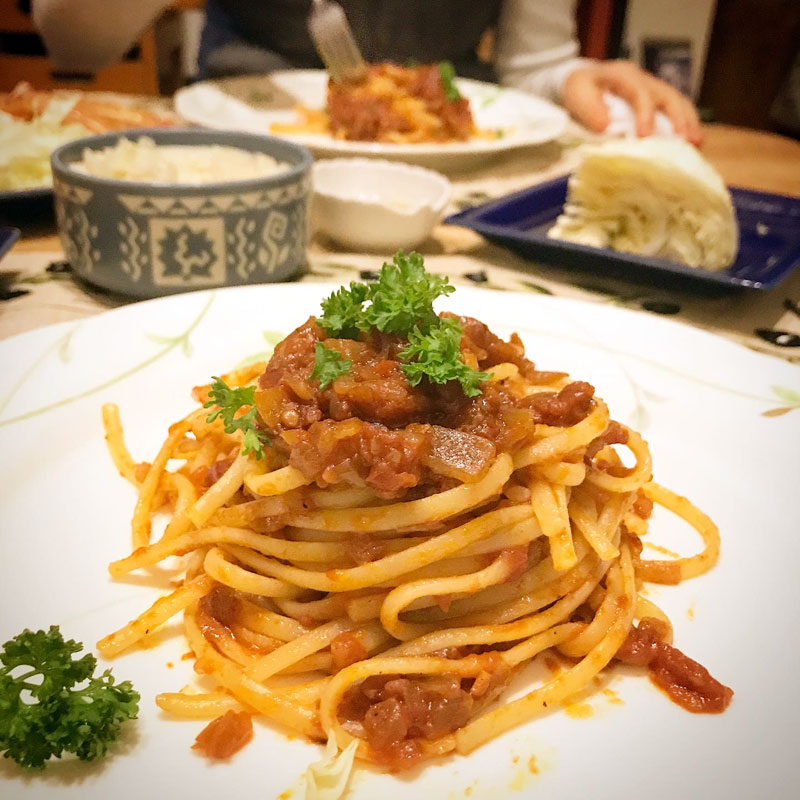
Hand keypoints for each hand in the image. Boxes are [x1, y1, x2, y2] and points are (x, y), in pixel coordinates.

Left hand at [563, 60, 702, 144]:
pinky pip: (676, 110)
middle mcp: (643, 80)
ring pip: (677, 102)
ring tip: (698, 143)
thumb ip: (589, 109)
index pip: (640, 93)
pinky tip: (694, 141)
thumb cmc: (579, 88)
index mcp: (624, 76)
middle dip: (678, 119)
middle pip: (667, 96)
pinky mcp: (655, 101)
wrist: (582, 79)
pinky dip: (686, 124)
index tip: (645, 137)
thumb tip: (605, 127)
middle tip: (685, 141)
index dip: (645, 114)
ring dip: (689, 122)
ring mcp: (652, 89)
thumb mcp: (577, 94)